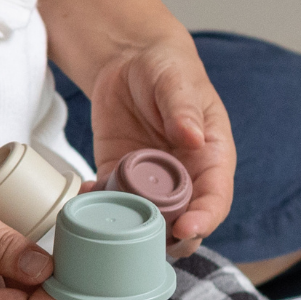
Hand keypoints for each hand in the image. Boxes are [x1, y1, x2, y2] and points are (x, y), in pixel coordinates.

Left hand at [90, 35, 234, 243]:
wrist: (130, 60)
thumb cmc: (167, 68)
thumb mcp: (176, 82)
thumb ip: (184, 109)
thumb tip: (193, 138)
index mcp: (211, 157)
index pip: (215, 198)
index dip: (204, 219)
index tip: (186, 229)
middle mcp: (185, 176)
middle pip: (184, 221)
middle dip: (168, 238)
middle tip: (146, 240)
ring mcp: (151, 180)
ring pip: (148, 220)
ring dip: (131, 227)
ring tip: (111, 221)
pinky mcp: (119, 175)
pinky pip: (112, 200)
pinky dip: (99, 205)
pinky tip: (85, 198)